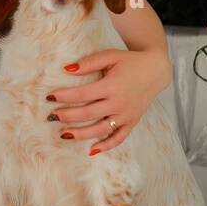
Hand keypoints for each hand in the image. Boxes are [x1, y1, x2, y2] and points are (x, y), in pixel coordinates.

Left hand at [45, 48, 168, 154]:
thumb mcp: (111, 56)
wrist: (156, 70)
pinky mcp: (132, 122)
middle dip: (67, 116)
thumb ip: (89, 62)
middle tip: (52, 116)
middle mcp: (119, 103)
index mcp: (112, 85)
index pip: (83, 94)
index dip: (64, 96)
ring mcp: (126, 115)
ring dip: (81, 134)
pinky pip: (118, 138)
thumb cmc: (130, 61)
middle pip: (88, 113)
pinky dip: (106, 146)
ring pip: (100, 129)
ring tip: (63, 134)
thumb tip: (67, 69)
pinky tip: (91, 150)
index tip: (50, 97)